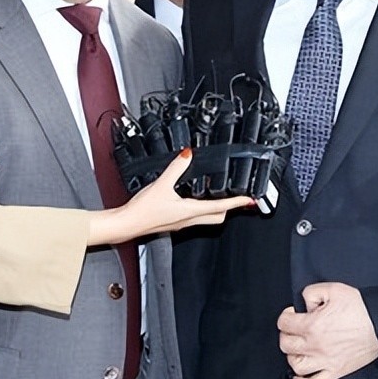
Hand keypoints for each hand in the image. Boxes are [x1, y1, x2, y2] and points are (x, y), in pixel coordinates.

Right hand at [90, 151, 252, 245]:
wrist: (127, 224)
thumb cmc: (142, 211)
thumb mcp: (161, 184)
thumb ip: (176, 168)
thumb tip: (187, 154)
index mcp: (190, 211)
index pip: (221, 207)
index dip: (237, 202)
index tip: (250, 200)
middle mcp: (188, 220)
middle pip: (218, 217)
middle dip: (230, 208)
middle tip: (238, 199)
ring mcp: (181, 223)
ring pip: (206, 219)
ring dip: (216, 209)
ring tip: (221, 197)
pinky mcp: (173, 222)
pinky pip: (194, 217)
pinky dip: (201, 209)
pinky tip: (194, 200)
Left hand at [277, 283, 377, 378]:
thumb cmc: (361, 308)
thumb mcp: (333, 289)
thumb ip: (311, 292)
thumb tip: (304, 304)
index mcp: (312, 326)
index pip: (284, 323)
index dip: (286, 315)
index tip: (292, 313)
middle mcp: (315, 346)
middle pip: (286, 345)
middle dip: (286, 334)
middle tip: (294, 329)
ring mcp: (325, 361)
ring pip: (296, 365)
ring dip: (292, 356)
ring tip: (298, 348)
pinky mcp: (336, 371)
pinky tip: (300, 374)